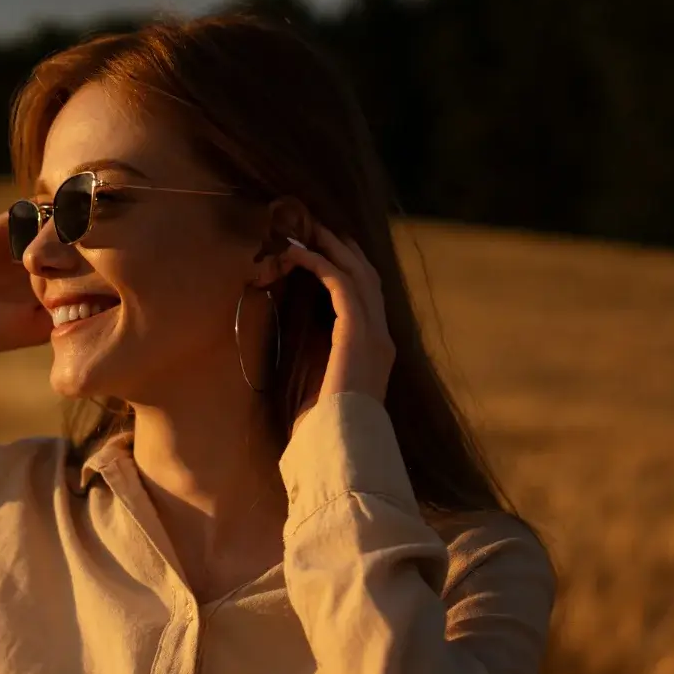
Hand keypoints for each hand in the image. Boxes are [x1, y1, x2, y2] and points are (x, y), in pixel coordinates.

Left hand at [279, 222, 395, 427]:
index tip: (322, 247)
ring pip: (357, 273)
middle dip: (341, 247)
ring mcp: (374, 334)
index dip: (346, 266)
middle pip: (366, 276)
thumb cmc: (321, 428)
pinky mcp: (358, 333)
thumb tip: (292, 329)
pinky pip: (341, 284)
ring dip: (329, 247)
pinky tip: (296, 254)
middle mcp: (381, 338)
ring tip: (304, 230)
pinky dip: (319, 264)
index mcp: (375, 351)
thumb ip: (314, 354)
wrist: (337, 447)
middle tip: (314, 226)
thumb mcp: (317, 383)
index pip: (366, 296)